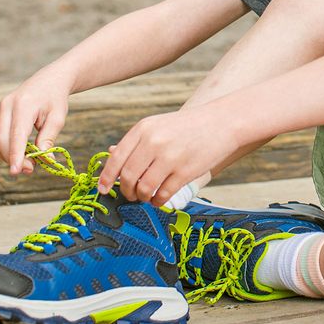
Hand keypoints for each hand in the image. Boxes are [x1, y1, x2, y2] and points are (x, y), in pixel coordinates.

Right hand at [0, 66, 72, 174]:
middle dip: (13, 159)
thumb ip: (48, 138)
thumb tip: (44, 161)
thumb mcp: (58, 118)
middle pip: (3, 140)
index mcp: (24, 104)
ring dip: (9, 156)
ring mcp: (0, 109)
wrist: (49, 80)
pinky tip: (21, 153)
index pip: (16, 134)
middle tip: (32, 170)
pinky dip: (6, 149)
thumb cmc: (56, 99)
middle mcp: (7, 105)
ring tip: (29, 163)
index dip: (15, 155)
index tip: (16, 172)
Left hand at [98, 103, 238, 206]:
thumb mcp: (158, 125)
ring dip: (142, 198)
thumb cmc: (187, 126)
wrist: (221, 122)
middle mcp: (153, 142)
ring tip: (147, 195)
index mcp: (144, 128)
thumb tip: (111, 155)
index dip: (106, 178)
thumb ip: (136, 142)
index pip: (116, 158)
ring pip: (143, 189)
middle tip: (131, 194)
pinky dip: (158, 201)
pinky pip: (162, 195)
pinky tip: (160, 198)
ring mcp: (169, 157)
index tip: (102, 190)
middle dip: (126, 191)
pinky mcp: (184, 172)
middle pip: (128, 177)